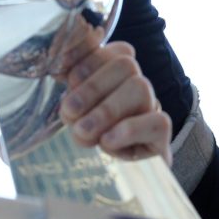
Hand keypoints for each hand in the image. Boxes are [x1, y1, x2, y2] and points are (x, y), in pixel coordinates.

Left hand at [58, 39, 171, 163]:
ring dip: (106, 111)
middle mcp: (135, 83)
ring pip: (140, 89)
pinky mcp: (160, 133)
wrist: (116, 170)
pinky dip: (129, 129)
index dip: (83, 54)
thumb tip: (57, 67)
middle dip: (92, 87)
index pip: (104, 48)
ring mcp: (151, 106)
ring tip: (83, 131)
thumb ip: (68, 90)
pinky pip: (157, 122)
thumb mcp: (73, 111)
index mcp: (113, 71)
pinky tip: (108, 141)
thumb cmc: (92, 135)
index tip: (59, 73)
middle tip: (70, 111)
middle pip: (125, 64)